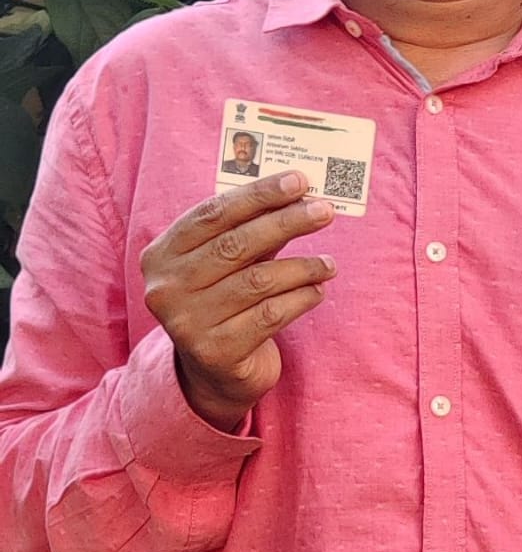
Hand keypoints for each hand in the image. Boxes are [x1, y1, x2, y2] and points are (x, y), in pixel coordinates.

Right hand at [140, 172, 337, 432]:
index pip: (213, 214)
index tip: (299, 180)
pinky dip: (301, 298)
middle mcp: (166, 288)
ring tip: (328, 264)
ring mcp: (187, 323)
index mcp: (162, 255)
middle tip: (325, 211)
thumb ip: (253, 229)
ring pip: (258, 281)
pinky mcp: (216, 352)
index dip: (258, 194)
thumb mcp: (228, 262)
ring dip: (303, 267)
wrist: (215, 371)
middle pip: (236, 245)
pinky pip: (271, 315)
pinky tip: (318, 290)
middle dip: (286, 222)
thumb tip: (301, 193)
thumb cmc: (226, 299)